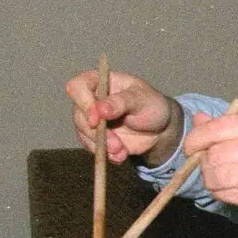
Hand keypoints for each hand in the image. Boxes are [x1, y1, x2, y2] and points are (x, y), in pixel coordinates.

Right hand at [66, 68, 183, 166]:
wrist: (160, 128)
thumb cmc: (151, 104)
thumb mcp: (142, 99)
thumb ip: (121, 102)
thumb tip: (100, 109)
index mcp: (100, 81)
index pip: (78, 86)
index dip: (83, 102)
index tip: (96, 120)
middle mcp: (91, 99)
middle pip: (79, 115)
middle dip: (97, 133)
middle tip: (116, 144)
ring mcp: (91, 119)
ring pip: (83, 134)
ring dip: (102, 146)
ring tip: (121, 151)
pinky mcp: (95, 137)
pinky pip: (92, 147)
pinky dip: (105, 154)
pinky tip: (120, 156)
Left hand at [181, 112, 237, 237]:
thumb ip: (234, 128)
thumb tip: (199, 119)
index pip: (219, 127)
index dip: (197, 139)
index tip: (192, 149)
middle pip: (215, 154)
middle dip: (204, 165)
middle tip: (211, 171)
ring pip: (218, 176)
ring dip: (212, 182)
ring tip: (221, 184)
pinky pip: (229, 196)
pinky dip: (223, 196)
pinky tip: (235, 194)